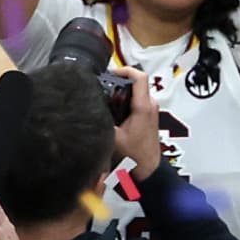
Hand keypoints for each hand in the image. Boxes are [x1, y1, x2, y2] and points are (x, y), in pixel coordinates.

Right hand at [111, 65, 163, 179]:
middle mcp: (150, 105)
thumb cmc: (134, 157)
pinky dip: (125, 100)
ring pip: (136, 91)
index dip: (124, 69)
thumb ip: (102, 122)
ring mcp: (151, 110)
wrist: (149, 170)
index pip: (139, 76)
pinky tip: (112, 109)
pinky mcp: (149, 115)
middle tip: (102, 85)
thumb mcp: (112, 138)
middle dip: (119, 80)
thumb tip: (88, 109)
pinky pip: (137, 100)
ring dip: (121, 91)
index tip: (110, 72)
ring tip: (105, 97)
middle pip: (136, 81)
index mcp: (143, 107)